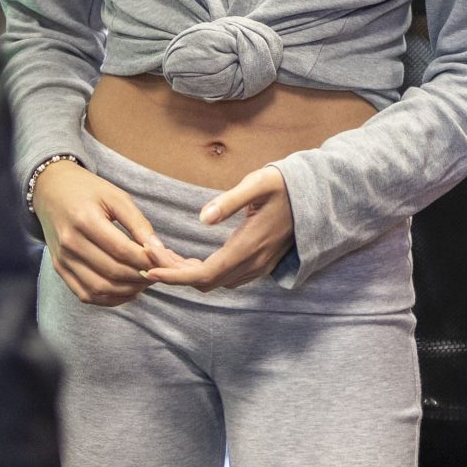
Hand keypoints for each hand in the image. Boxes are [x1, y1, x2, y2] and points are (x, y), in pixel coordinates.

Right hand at [32, 160, 187, 306]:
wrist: (51, 190)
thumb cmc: (88, 190)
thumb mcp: (116, 196)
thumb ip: (138, 224)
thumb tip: (159, 250)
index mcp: (85, 220)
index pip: (122, 250)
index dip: (147, 260)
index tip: (164, 260)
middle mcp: (70, 243)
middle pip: (112, 271)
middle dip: (141, 276)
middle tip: (159, 272)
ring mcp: (62, 259)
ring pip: (100, 288)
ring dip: (127, 290)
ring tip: (145, 281)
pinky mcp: (60, 269)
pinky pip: (86, 294)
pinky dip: (109, 298)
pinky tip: (127, 291)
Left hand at [145, 166, 295, 292]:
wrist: (318, 197)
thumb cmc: (285, 185)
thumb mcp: (258, 184)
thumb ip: (230, 201)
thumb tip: (203, 218)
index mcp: (248, 245)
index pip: (205, 273)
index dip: (175, 275)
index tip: (149, 269)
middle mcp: (253, 262)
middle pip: (206, 281)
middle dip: (175, 272)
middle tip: (151, 254)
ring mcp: (259, 266)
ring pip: (216, 282)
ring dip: (189, 274)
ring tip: (165, 255)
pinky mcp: (260, 263)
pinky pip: (227, 277)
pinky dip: (204, 272)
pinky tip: (192, 260)